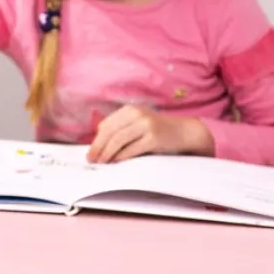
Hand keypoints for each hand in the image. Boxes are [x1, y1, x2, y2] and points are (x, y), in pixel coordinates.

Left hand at [87, 105, 213, 164]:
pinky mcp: (154, 138)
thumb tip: (98, 145)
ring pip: (118, 140)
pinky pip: (132, 149)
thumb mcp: (138, 124)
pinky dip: (121, 157)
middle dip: (97, 147)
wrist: (183, 132)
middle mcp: (137, 114)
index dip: (96, 139)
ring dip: (107, 153)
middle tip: (91, 160)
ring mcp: (146, 125)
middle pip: (110, 132)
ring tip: (102, 163)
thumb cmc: (158, 131)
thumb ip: (121, 129)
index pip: (106, 125)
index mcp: (130, 110)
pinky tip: (116, 162)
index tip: (90, 152)